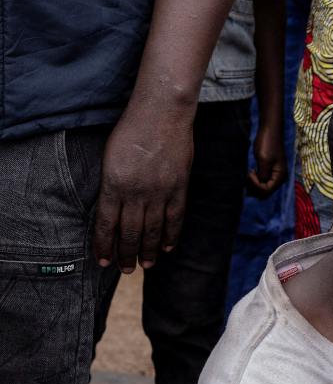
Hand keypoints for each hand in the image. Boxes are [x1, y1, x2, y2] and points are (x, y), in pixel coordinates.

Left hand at [94, 108, 193, 271]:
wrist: (162, 114)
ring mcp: (160, 192)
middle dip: (126, 253)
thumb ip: (112, 185)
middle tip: (125, 269)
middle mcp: (136, 192)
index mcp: (113, 184)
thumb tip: (112, 209)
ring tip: (145, 264)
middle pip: (129, 232)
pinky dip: (170, 234)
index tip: (102, 260)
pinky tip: (166, 246)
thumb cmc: (132, 130)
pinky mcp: (178, 187)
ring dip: (147, 250)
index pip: (105, 223)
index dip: (103, 245)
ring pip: (152, 229)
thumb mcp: (110, 157)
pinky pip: (174, 218)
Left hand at [247, 121, 285, 197]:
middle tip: (248, 174)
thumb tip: (261, 185)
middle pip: (265, 191)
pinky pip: (263, 181)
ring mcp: (274, 174)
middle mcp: (279, 177)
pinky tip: (252, 172)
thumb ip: (263, 175)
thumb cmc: (267, 143)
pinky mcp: (270, 170)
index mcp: (280, 176)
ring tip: (249, 172)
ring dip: (254, 183)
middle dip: (254, 186)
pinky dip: (255, 180)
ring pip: (263, 187)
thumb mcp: (264, 160)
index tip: (250, 173)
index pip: (267, 190)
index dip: (256, 185)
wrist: (270, 130)